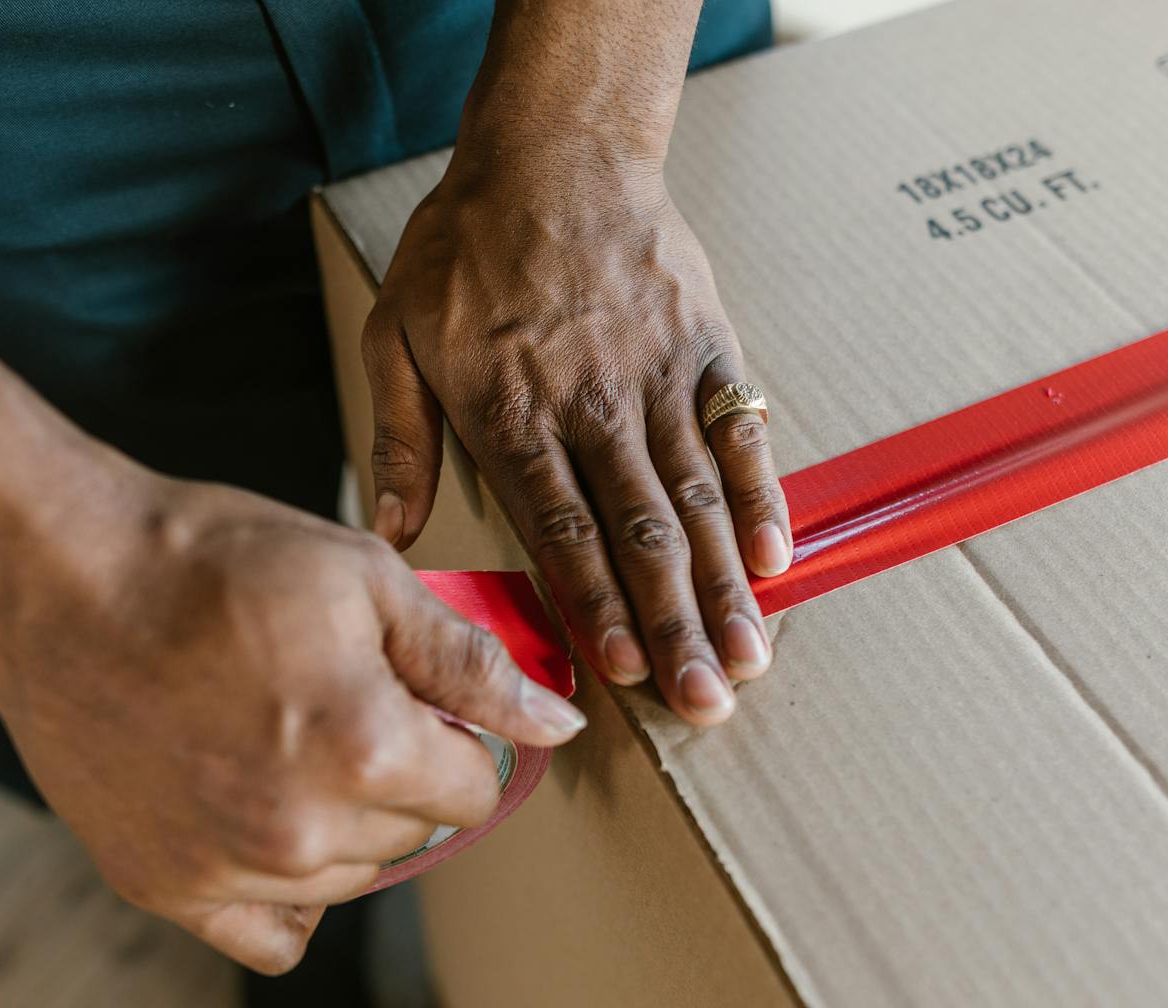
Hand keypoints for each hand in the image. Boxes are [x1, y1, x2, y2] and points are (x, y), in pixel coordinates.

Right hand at [0, 457, 585, 972]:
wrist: (55, 580)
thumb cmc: (211, 562)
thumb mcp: (362, 578)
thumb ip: (470, 661)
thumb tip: (557, 726)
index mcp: (367, 751)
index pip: (477, 787)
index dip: (456, 734)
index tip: (412, 697)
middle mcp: (304, 832)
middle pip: (417, 833)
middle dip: (402, 773)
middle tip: (337, 702)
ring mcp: (228, 870)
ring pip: (353, 878)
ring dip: (346, 825)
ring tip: (286, 741)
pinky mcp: (166, 889)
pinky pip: (275, 935)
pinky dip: (288, 891)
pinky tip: (267, 823)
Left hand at [364, 151, 791, 725]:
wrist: (555, 148)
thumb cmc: (466, 246)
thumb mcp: (398, 334)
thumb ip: (399, 438)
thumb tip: (391, 535)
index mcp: (513, 415)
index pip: (561, 530)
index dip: (596, 604)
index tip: (623, 672)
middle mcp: (593, 406)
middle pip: (641, 533)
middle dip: (674, 624)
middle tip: (705, 700)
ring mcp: (658, 378)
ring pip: (697, 499)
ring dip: (724, 587)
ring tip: (749, 658)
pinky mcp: (705, 348)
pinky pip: (741, 434)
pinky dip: (762, 499)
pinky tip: (776, 562)